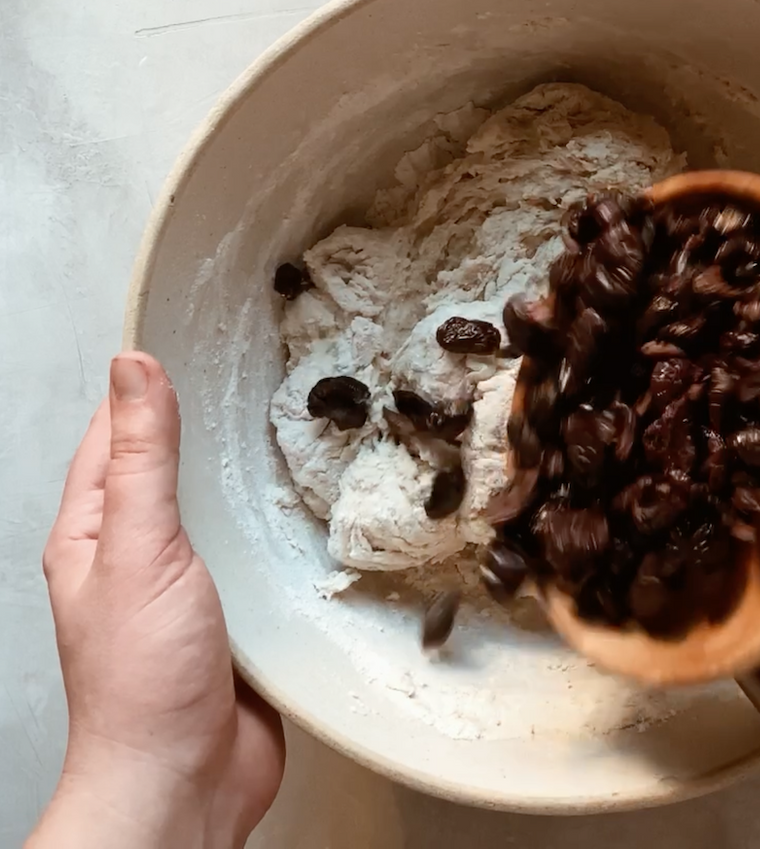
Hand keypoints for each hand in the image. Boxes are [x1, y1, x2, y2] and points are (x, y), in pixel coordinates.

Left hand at [32, 353, 284, 848]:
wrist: (184, 781)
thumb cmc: (143, 685)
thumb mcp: (139, 550)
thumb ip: (144, 460)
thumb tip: (133, 370)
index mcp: (97, 531)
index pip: (118, 435)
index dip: (147, 383)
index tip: (186, 331)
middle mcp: (141, 553)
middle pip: (174, 467)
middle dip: (210, 422)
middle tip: (254, 371)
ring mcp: (191, 585)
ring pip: (223, 509)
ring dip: (251, 477)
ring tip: (291, 430)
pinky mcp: (238, 614)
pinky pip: (258, 554)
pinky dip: (280, 529)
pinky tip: (307, 513)